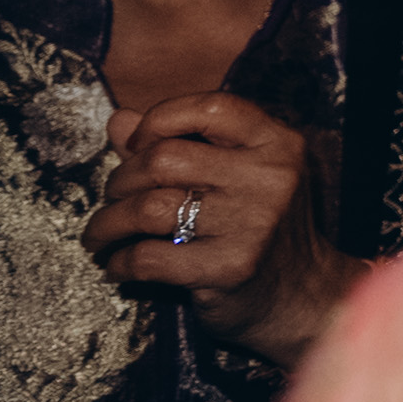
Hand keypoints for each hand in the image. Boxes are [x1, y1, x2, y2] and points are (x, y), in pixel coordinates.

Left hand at [85, 94, 357, 365]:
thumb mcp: (237, 175)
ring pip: (148, 208)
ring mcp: (253, 224)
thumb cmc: (261, 228)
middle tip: (112, 199)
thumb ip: (181, 143)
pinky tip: (118, 265)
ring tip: (100, 236)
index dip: (160, 120)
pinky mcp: (231, 268)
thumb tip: (119, 121)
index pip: (211, 107)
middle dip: (120, 180)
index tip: (136, 144)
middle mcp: (271, 177)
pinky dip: (120, 262)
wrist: (302, 295)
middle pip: (164, 159)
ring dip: (107, 223)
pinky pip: (148, 257)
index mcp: (277, 143)